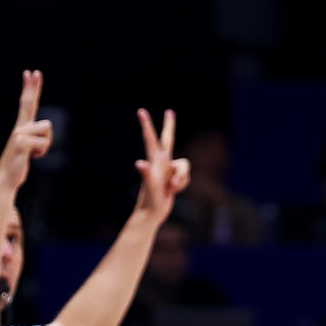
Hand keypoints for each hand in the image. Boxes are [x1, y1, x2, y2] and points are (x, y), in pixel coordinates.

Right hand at [0, 70, 51, 191]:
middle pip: (28, 103)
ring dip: (46, 143)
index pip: (27, 103)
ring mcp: (19, 135)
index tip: (31, 72)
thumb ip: (34, 140)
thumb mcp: (28, 150)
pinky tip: (32, 157)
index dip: (30, 88)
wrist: (6, 179)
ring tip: (35, 153)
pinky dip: (41, 152)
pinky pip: (42, 143)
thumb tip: (36, 134)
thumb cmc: (18, 164)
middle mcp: (20, 127)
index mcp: (23, 127)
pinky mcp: (21, 144)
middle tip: (34, 71)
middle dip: (31, 87)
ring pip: (46, 128)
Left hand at [134, 109, 190, 224]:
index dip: (147, 125)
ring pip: (184, 165)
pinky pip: (185, 176)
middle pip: (168, 140)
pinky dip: (182, 184)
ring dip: (182, 179)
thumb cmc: (150, 201)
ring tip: (171, 189)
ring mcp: (167, 170)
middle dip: (169, 126)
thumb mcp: (150, 188)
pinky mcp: (173, 177)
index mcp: (155, 161)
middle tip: (170, 112)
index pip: (151, 139)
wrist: (151, 214)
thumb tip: (140, 163)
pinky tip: (172, 191)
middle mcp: (161, 162)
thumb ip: (147, 174)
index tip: (141, 111)